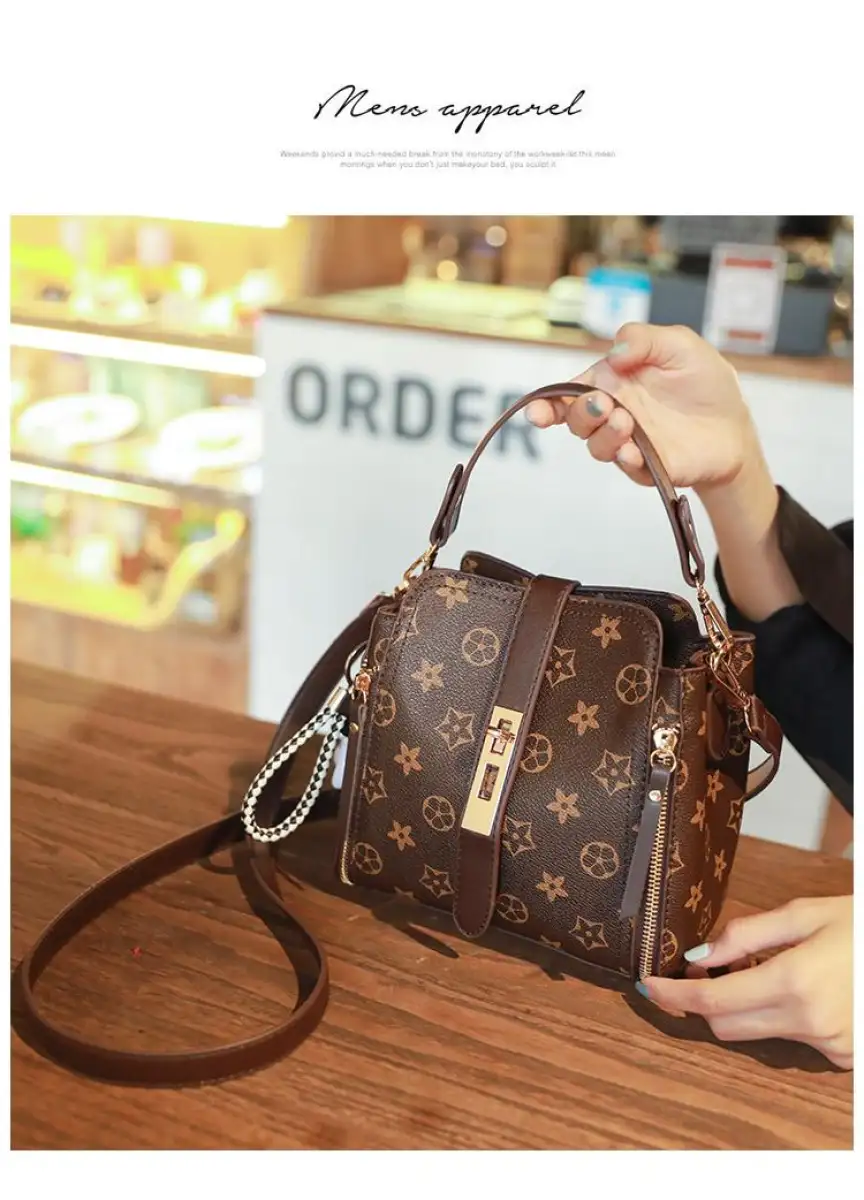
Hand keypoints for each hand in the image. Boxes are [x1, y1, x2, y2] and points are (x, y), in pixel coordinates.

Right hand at [527, 322, 763, 495]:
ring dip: (603, 434)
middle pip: (574, 419)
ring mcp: (627, 442)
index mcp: (611, 382)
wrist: (735, 424)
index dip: (546, 403)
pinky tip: (634, 449)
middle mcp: (613, 413)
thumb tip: (613, 354)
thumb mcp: (679, 344)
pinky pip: (625, 466)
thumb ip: (643, 339)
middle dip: (579, 413)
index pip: (568, 392)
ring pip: (595, 445)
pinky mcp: (646, 466)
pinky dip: (624, 458)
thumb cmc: (703, 382)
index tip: (537, 412)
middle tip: (604, 405)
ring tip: (626, 423)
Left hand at [637, 896, 852, 1069]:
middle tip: (702, 969)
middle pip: (726, 1026)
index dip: (674, 995)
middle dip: (705, 1001)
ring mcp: (829, 1046)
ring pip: (757, 1034)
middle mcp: (809, 1023)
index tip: (648, 987)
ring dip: (744, 1007)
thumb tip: (700, 955)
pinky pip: (791, 1040)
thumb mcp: (804, 914)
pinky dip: (780, 1017)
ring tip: (764, 969)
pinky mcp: (842, 1057)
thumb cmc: (861, 924)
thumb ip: (747, 935)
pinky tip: (799, 988)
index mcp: (794, 983)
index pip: (713, 1000)